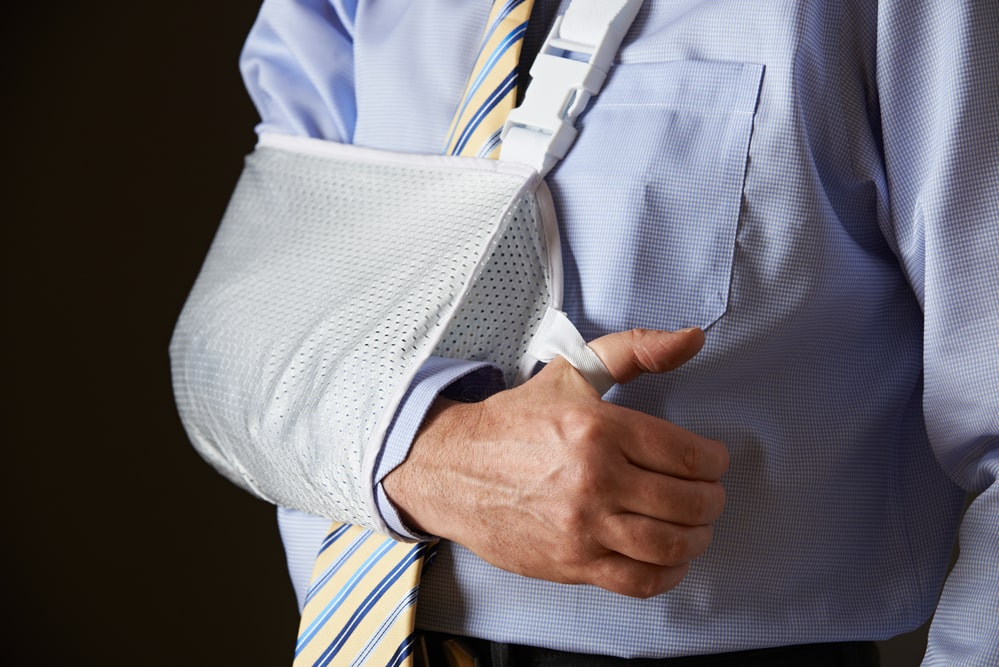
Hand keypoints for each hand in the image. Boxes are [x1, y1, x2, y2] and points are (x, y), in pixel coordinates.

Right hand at [383, 327, 728, 597]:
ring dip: (697, 538)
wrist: (450, 468)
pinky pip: (639, 581)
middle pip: (688, 502)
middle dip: (711, 500)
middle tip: (707, 495)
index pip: (691, 455)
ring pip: (670, 545)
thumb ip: (636, 349)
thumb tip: (692, 338)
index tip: (711, 461)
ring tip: (694, 527)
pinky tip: (670, 558)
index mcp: (601, 428)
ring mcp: (582, 526)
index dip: (715, 461)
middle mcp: (595, 479)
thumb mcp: (572, 372)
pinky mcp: (570, 562)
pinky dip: (668, 574)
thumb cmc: (514, 421)